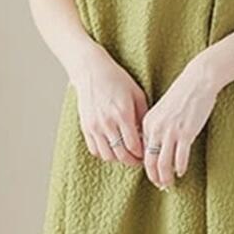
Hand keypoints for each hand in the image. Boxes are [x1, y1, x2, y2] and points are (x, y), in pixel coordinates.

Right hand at [70, 45, 147, 166]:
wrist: (91, 71)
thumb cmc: (117, 80)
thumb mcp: (137, 94)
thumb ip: (143, 116)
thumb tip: (148, 136)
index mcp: (123, 114)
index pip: (134, 146)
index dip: (142, 155)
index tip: (147, 155)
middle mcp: (108, 123)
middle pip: (121, 155)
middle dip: (132, 161)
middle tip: (138, 161)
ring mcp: (94, 126)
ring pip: (107, 156)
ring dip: (118, 159)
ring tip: (125, 155)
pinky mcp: (85, 127)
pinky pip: (95, 150)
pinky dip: (104, 154)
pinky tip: (112, 149)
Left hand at [141, 54, 219, 189]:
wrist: (197, 81)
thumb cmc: (181, 95)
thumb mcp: (162, 111)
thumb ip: (156, 127)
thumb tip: (156, 147)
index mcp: (147, 123)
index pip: (143, 151)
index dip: (147, 166)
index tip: (153, 173)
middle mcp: (156, 129)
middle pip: (150, 161)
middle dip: (154, 176)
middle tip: (159, 184)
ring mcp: (170, 132)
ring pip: (163, 163)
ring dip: (166, 177)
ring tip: (169, 183)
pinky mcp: (186, 133)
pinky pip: (180, 158)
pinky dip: (180, 167)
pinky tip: (182, 172)